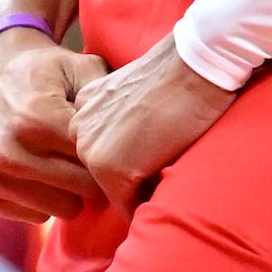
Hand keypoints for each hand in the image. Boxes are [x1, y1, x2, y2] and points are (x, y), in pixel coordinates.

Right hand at [0, 27, 107, 220]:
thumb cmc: (43, 70)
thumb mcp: (80, 68)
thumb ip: (109, 102)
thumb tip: (138, 141)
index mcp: (37, 119)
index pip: (94, 167)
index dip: (108, 160)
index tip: (111, 151)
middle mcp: (9, 151)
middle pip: (80, 193)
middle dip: (88, 177)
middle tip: (84, 157)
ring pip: (57, 209)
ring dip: (64, 190)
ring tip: (58, 162)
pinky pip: (30, 214)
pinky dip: (37, 197)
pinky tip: (33, 169)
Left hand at [68, 32, 237, 210]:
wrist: (194, 66)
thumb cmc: (178, 76)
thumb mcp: (135, 95)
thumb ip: (122, 120)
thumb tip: (132, 148)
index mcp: (83, 107)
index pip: (101, 151)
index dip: (132, 159)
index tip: (156, 149)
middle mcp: (78, 128)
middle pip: (104, 174)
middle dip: (132, 179)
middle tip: (163, 164)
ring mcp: (91, 150)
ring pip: (114, 192)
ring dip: (139, 192)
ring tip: (167, 171)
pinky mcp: (110, 169)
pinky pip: (128, 205)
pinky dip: (149, 204)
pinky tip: (167, 180)